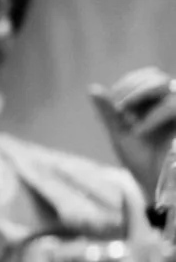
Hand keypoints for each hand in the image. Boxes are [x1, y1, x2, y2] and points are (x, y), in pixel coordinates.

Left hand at [87, 68, 175, 198]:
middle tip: (118, 108)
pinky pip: (173, 106)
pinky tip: (139, 131)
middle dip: (133, 87)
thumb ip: (110, 112)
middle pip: (156, 76)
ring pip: (166, 85)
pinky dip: (155, 115)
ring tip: (124, 115)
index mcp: (155, 103)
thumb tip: (93, 88)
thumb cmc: (141, 161)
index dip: (128, 83)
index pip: (146, 76)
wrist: (156, 185)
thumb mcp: (121, 134)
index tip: (115, 104)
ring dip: (141, 94)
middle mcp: (170, 104)